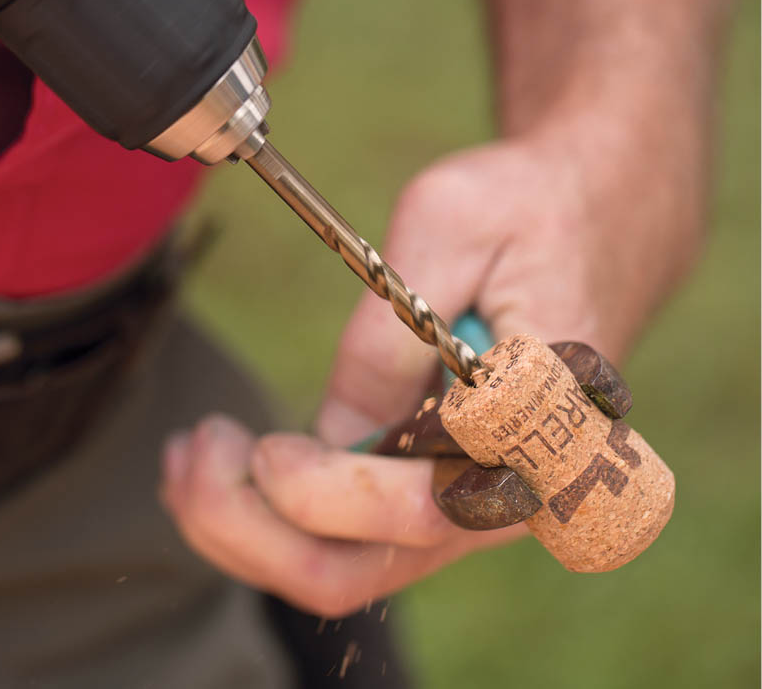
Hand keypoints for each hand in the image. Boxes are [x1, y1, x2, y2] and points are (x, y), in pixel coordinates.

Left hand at [161, 123, 700, 616]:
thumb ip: (391, 335)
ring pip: (347, 567)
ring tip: (189, 456)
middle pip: (366, 567)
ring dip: (251, 528)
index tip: (256, 445)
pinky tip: (227, 461)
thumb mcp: (452, 224)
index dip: (322, 492)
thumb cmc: (529, 209)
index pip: (423, 507)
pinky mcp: (438, 485)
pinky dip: (275, 516)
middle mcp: (514, 490)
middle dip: (255, 529)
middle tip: (188, 456)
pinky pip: (351, 537)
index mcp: (545, 427)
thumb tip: (334, 434)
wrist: (589, 220)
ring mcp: (472, 499)